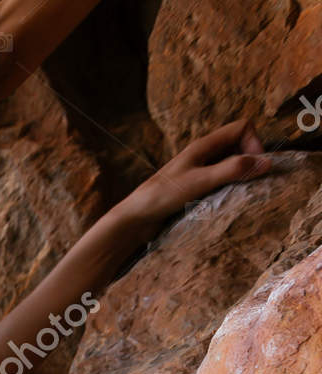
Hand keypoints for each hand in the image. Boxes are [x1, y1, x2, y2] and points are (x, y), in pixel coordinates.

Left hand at [117, 118, 273, 224]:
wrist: (134, 219)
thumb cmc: (162, 197)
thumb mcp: (201, 181)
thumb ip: (232, 171)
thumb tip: (266, 163)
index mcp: (204, 146)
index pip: (242, 128)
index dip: (254, 143)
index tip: (253, 167)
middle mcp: (202, 155)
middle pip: (238, 146)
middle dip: (249, 160)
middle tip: (251, 182)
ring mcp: (198, 171)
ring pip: (229, 165)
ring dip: (238, 176)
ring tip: (238, 194)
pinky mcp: (193, 189)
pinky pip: (219, 182)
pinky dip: (227, 189)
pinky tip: (224, 203)